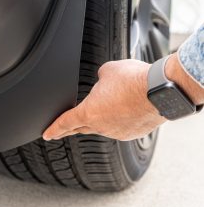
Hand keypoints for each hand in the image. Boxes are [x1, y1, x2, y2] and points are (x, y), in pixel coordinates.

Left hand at [43, 59, 165, 140]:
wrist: (160, 90)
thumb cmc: (133, 80)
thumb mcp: (107, 71)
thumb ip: (99, 79)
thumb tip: (103, 82)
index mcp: (89, 112)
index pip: (64, 122)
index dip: (53, 129)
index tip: (46, 135)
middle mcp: (101, 126)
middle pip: (80, 128)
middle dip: (69, 129)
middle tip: (61, 131)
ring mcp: (117, 132)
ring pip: (102, 127)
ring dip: (100, 119)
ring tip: (106, 107)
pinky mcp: (132, 133)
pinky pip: (118, 128)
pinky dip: (117, 121)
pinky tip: (123, 111)